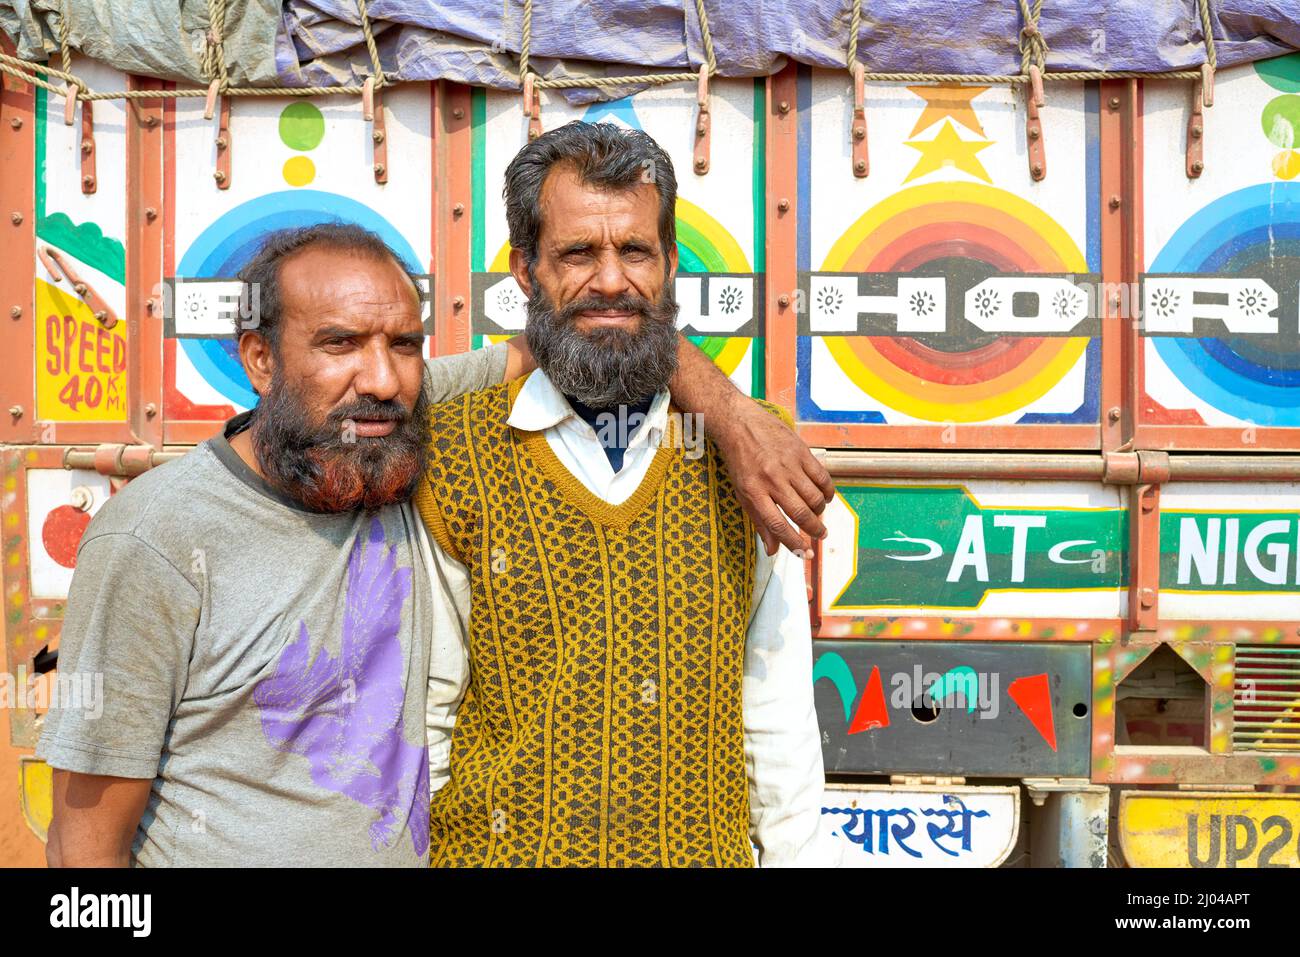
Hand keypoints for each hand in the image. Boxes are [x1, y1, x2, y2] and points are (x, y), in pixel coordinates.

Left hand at [709, 396, 835, 554]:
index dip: (794, 543)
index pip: (778, 525)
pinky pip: (821, 477)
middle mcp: (772, 480)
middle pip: (800, 513)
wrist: (740, 424)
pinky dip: (827, 491)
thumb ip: (759, 521)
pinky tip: (824, 497)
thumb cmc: (739, 461)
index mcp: (754, 492)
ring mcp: (788, 465)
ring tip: (818, 515)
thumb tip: (773, 550)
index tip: (806, 553)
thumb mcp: (742, 493)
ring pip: (814, 497)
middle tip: (820, 535)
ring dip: (820, 511)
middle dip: (814, 529)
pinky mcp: (801, 451)